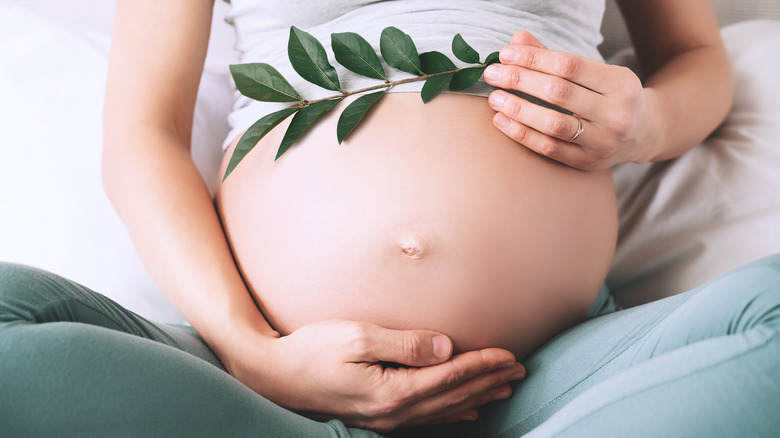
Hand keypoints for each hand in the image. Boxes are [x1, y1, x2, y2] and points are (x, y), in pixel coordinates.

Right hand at [229, 320, 524, 432]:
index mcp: (391, 393)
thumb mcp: (357, 338)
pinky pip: (426, 417)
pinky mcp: (377, 415)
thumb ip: (403, 343)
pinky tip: (465, 410)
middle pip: (453, 397)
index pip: (449, 378)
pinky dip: (452, 412)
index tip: (509, 356)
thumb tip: (445, 347)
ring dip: (476, 397)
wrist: (273, 374)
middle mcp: (393, 412)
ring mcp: (385, 418)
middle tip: (520, 371)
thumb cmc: (311, 350)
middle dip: (488, 382)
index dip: (481, 366)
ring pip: (443, 410)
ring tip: (503, 389)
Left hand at [483, 31, 661, 169]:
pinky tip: (502, 121)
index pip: (568, 66)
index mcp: (620, 82)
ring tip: (495, 99)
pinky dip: (522, 134)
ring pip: (553, 124)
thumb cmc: (610, 96)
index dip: (533, 59)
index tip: (506, 54)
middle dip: (520, 81)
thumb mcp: (593, 72)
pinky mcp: (587, 162)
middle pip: (558, 93)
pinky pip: (549, 148)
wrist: (644, 133)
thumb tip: (517, 39)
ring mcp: (603, 141)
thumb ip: (554, 58)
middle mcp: (615, 113)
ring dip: (518, 109)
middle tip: (493, 74)